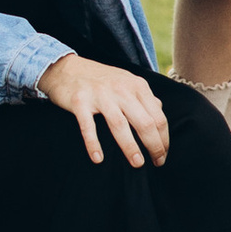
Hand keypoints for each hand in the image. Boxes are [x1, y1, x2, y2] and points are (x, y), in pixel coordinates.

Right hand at [40, 53, 170, 167]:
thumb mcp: (126, 81)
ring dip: (130, 147)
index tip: (163, 154)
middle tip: (157, 162)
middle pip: (144, 122)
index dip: (163, 138)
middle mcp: (121, 89)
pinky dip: (93, 144)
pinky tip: (98, 159)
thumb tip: (159, 110)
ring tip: (137, 163)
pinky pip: (88, 126)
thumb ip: (143, 95)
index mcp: (136, 85)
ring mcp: (100, 95)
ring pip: (120, 125)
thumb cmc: (100, 79)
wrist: (66, 68)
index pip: (158, 116)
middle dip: (154, 145)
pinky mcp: (80, 102)